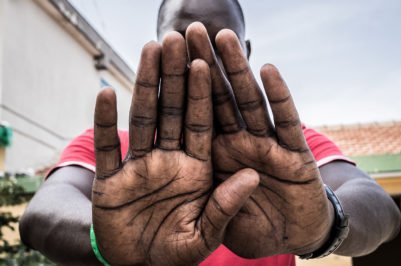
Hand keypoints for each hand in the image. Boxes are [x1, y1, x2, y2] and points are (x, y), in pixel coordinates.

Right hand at [92, 33, 258, 265]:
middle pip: (172, 112)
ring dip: (145, 86)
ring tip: (149, 51)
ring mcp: (139, 167)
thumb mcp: (204, 235)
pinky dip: (104, 123)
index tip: (205, 63)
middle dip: (175, 77)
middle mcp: (169, 161)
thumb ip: (226, 206)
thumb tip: (251, 176)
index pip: (201, 124)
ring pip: (142, 119)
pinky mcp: (110, 181)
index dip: (203, 95)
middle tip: (176, 40)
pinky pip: (108, 148)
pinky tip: (105, 94)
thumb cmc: (175, 253)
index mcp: (196, 170)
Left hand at [186, 23, 333, 257]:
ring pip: (249, 103)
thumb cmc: (251, 231)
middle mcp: (238, 147)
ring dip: (237, 71)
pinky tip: (268, 70)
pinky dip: (280, 97)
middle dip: (204, 66)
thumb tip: (187, 176)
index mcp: (213, 160)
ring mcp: (267, 148)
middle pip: (217, 100)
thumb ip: (203, 201)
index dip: (180, 89)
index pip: (193, 118)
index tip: (168, 57)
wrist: (291, 243)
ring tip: (223, 37)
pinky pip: (287, 123)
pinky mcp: (296, 157)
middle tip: (189, 31)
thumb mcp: (213, 225)